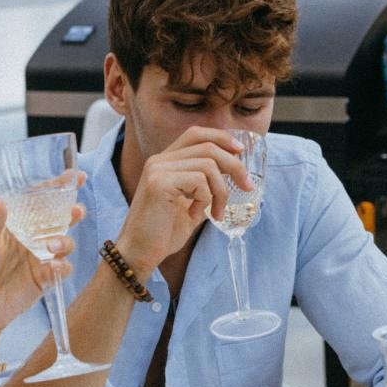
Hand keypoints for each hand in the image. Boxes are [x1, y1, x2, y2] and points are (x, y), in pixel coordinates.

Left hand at [0, 183, 85, 333]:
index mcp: (18, 225)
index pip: (42, 201)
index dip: (59, 188)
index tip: (76, 177)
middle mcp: (33, 238)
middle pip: (60, 220)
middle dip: (73, 212)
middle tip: (77, 211)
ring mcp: (41, 258)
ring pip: (65, 243)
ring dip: (65, 241)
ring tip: (52, 247)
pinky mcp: (45, 278)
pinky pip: (62, 269)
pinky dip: (62, 267)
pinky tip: (53, 268)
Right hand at [115, 127, 251, 268]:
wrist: (140, 252)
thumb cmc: (164, 232)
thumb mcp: (191, 203)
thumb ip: (206, 185)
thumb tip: (236, 173)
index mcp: (165, 161)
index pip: (196, 134)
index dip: (221, 138)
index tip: (240, 152)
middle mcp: (159, 160)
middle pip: (208, 147)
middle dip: (234, 166)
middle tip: (247, 186)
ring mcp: (158, 169)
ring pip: (208, 165)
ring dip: (221, 191)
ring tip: (216, 212)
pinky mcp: (159, 183)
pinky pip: (199, 181)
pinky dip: (206, 199)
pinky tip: (196, 214)